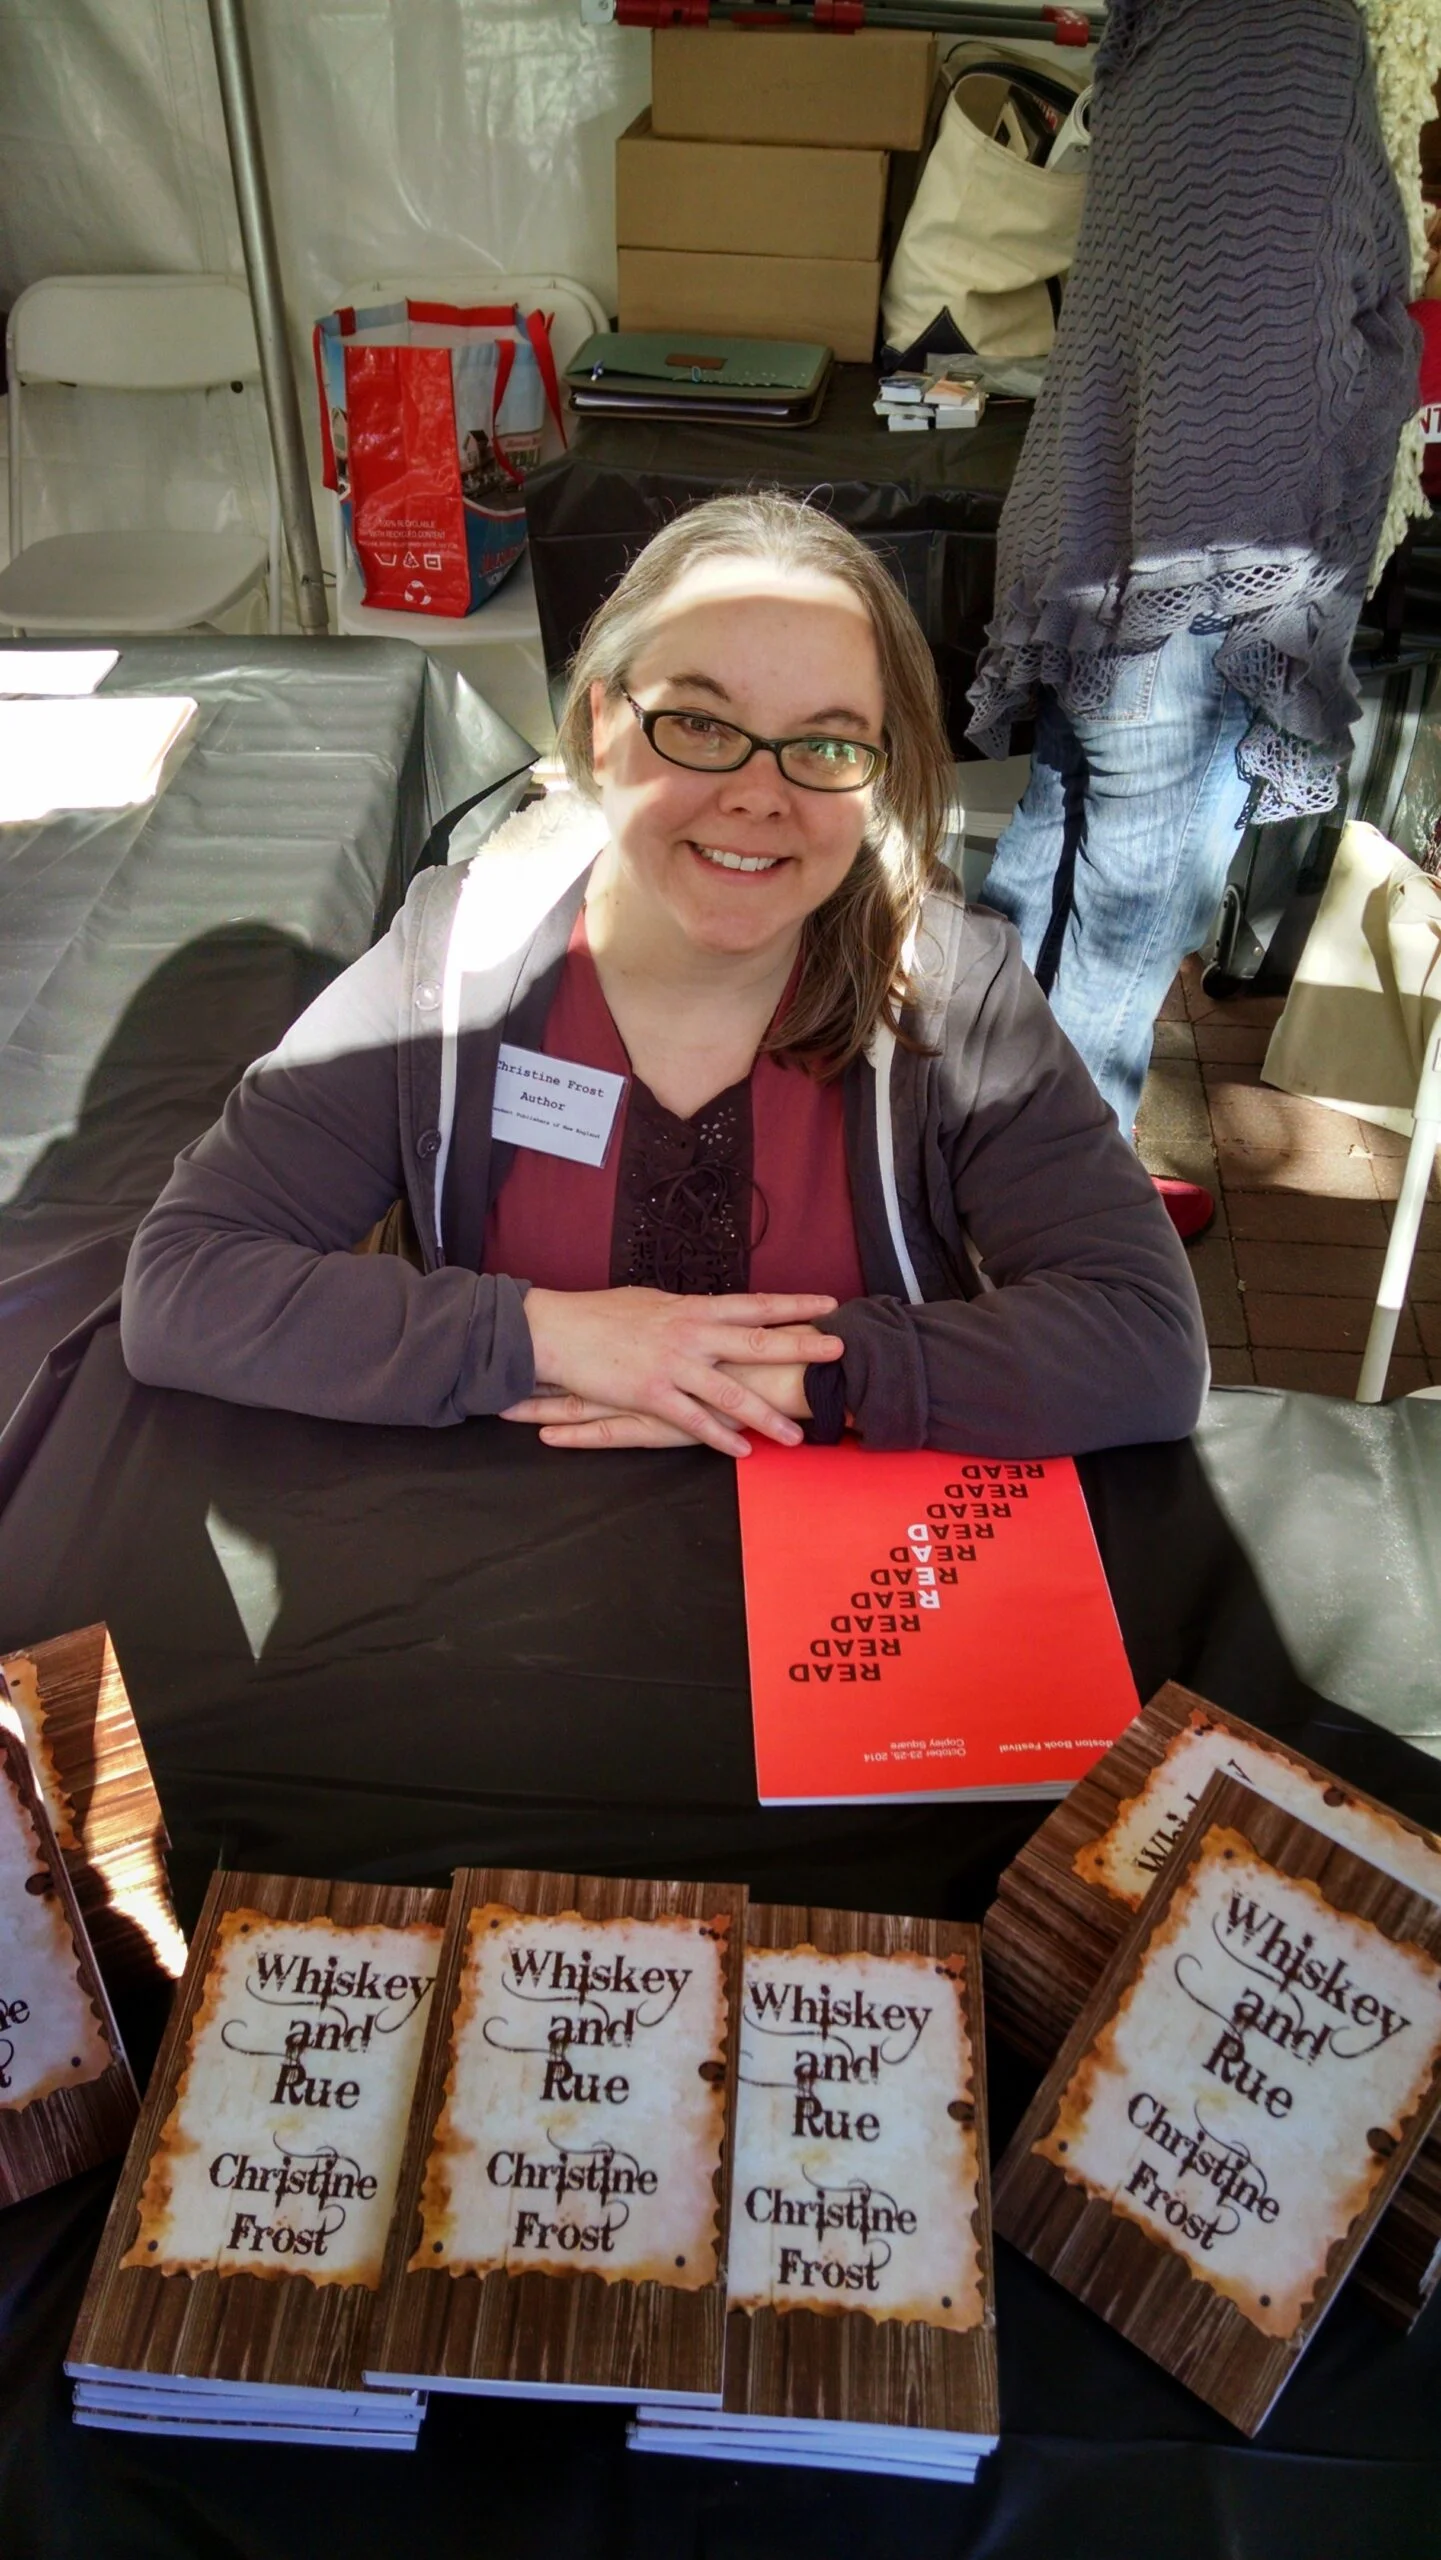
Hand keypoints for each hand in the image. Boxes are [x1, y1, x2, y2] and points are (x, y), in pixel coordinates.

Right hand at [513, 1288, 840, 1456]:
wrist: (556, 1330)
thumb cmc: (601, 1314)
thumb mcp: (651, 1303)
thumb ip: (685, 1312)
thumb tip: (709, 1313)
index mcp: (692, 1308)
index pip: (753, 1303)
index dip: (792, 1304)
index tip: (827, 1304)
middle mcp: (690, 1334)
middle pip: (756, 1340)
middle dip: (801, 1346)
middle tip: (839, 1351)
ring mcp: (673, 1365)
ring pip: (731, 1392)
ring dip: (767, 1415)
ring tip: (798, 1432)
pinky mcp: (651, 1394)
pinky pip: (694, 1421)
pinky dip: (720, 1437)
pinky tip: (743, 1450)